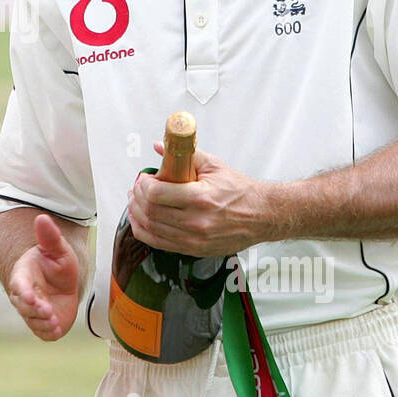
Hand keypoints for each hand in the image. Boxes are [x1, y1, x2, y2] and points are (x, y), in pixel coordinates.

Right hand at [7, 214, 80, 340]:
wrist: (63, 284)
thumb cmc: (56, 264)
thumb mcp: (58, 250)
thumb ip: (50, 237)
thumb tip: (42, 217)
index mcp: (23, 276)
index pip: (19, 285)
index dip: (23, 292)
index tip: (31, 297)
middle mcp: (24, 296)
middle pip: (23, 305)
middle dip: (34, 310)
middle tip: (48, 311)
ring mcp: (32, 311)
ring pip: (32, 319)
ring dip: (42, 323)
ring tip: (55, 322)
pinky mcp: (42, 324)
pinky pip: (41, 332)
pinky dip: (48, 332)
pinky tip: (56, 330)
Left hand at [128, 142, 272, 256]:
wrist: (262, 215)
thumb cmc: (240, 191)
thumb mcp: (214, 166)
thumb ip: (185, 154)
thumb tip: (160, 146)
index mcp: (201, 198)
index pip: (157, 194)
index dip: (143, 185)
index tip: (143, 179)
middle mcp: (197, 222)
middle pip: (151, 212)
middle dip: (137, 198)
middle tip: (136, 189)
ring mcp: (195, 239)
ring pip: (152, 230)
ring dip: (137, 215)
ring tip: (136, 202)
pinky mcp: (194, 249)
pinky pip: (160, 244)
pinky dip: (145, 232)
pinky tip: (141, 221)